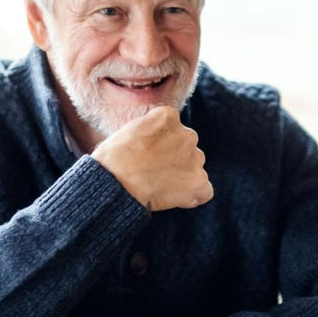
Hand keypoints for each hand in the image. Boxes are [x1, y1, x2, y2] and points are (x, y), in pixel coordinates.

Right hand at [91, 106, 211, 211]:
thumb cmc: (113, 159)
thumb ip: (151, 132)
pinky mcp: (198, 181)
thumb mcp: (130, 131)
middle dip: (174, 161)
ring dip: (182, 178)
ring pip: (195, 169)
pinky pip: (204, 191)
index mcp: (168, 116)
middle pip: (187, 149)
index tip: (148, 157)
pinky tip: (174, 199)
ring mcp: (195, 157)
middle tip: (152, 174)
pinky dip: (193, 197)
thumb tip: (157, 145)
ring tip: (158, 188)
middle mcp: (187, 133)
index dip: (162, 146)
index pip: (174, 129)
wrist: (114, 181)